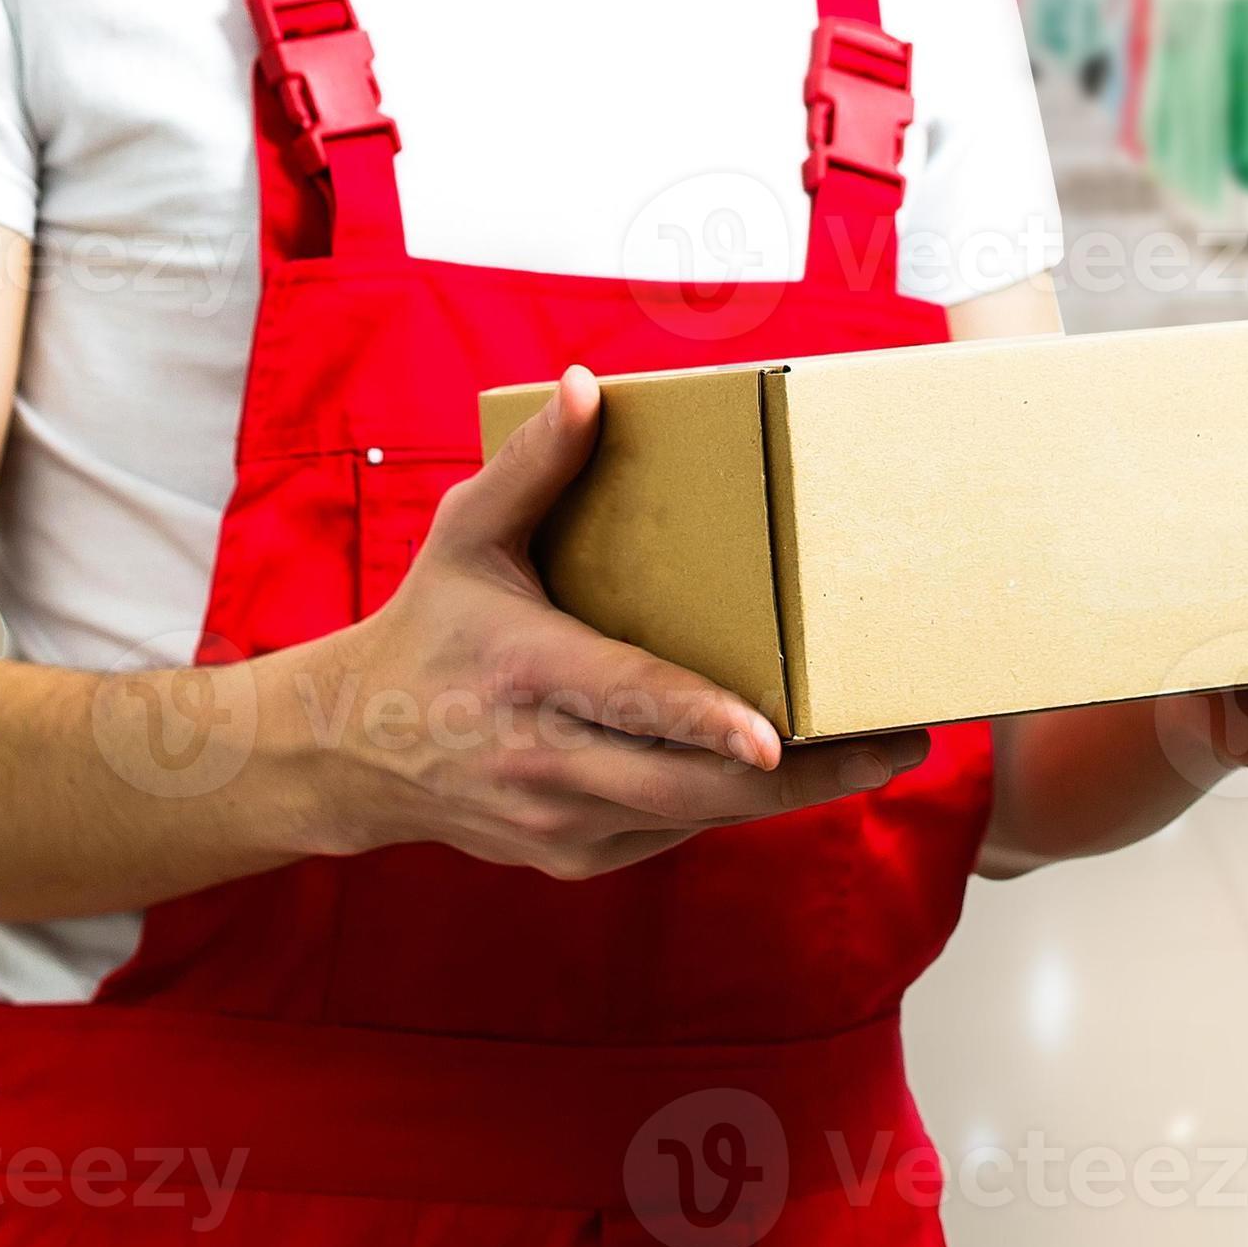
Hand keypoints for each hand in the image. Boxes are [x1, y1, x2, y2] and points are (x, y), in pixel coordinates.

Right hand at [277, 368, 929, 879]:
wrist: (349, 752)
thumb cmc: (427, 629)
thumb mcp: (465, 538)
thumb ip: (533, 468)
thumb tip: (589, 387)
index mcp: (525, 674)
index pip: (627, 704)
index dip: (703, 723)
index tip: (775, 737)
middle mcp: (543, 761)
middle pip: (691, 786)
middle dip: (808, 775)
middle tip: (899, 742)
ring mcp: (562, 823)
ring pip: (696, 816)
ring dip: (790, 793)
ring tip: (878, 752)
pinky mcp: (578, 858)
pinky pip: (675, 830)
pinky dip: (733, 802)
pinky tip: (798, 770)